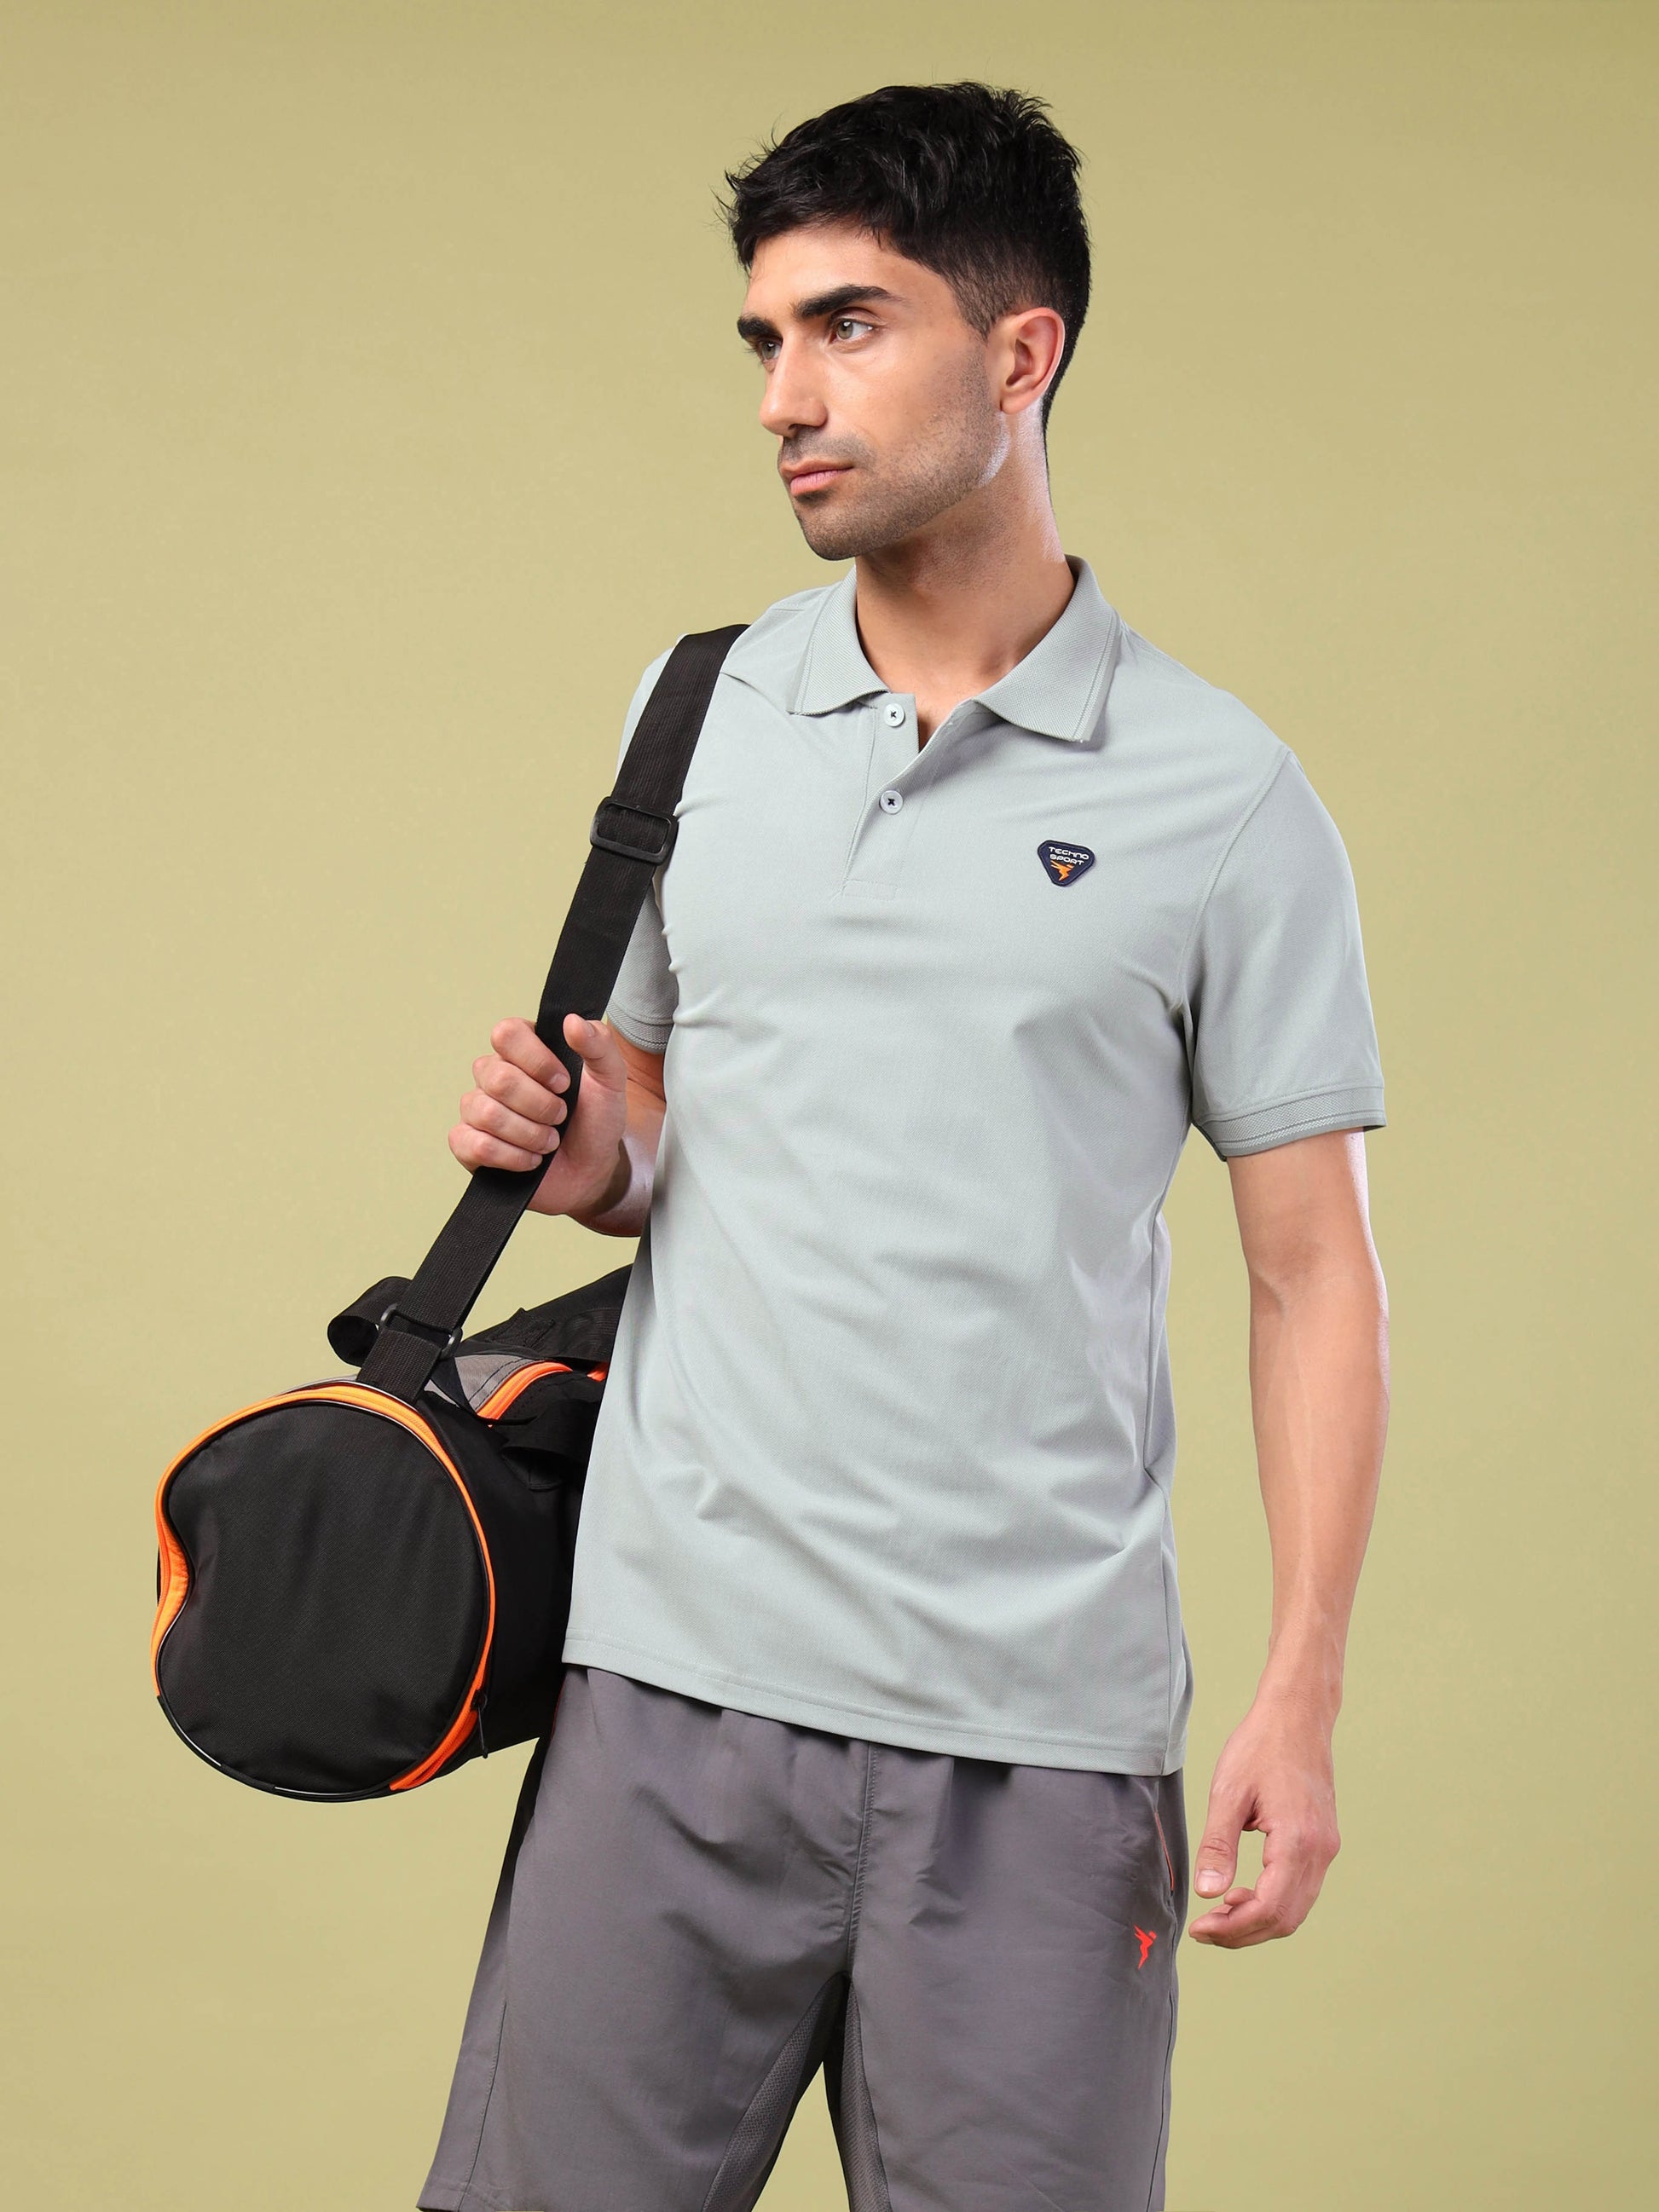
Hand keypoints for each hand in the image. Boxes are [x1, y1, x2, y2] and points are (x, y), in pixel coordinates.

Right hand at [448, 1014, 629, 1218]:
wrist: (590, 1170)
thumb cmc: (595, 1120)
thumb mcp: (610, 1079)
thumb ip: (599, 1044)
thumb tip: (571, 1020)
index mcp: (522, 1050)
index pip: (506, 1033)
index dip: (537, 1060)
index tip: (564, 1084)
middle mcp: (493, 1074)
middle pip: (498, 1078)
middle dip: (540, 1106)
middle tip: (561, 1117)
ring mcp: (477, 1109)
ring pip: (487, 1113)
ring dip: (530, 1134)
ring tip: (550, 1142)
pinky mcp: (468, 1144)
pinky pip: (475, 1144)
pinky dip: (511, 1156)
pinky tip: (531, 1160)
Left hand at [1188, 1696, 1341, 1947]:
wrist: (1297, 1716)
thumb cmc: (1260, 1747)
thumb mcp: (1228, 1793)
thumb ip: (1218, 1846)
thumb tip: (1207, 1893)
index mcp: (1297, 1840)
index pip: (1269, 1908)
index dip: (1233, 1928)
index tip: (1199, 1928)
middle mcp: (1320, 1851)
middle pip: (1285, 1918)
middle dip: (1243, 1932)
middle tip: (1204, 1929)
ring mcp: (1326, 1849)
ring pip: (1295, 1909)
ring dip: (1257, 1920)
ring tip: (1219, 1912)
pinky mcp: (1323, 1843)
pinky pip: (1300, 1890)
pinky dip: (1272, 1902)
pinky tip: (1241, 1891)